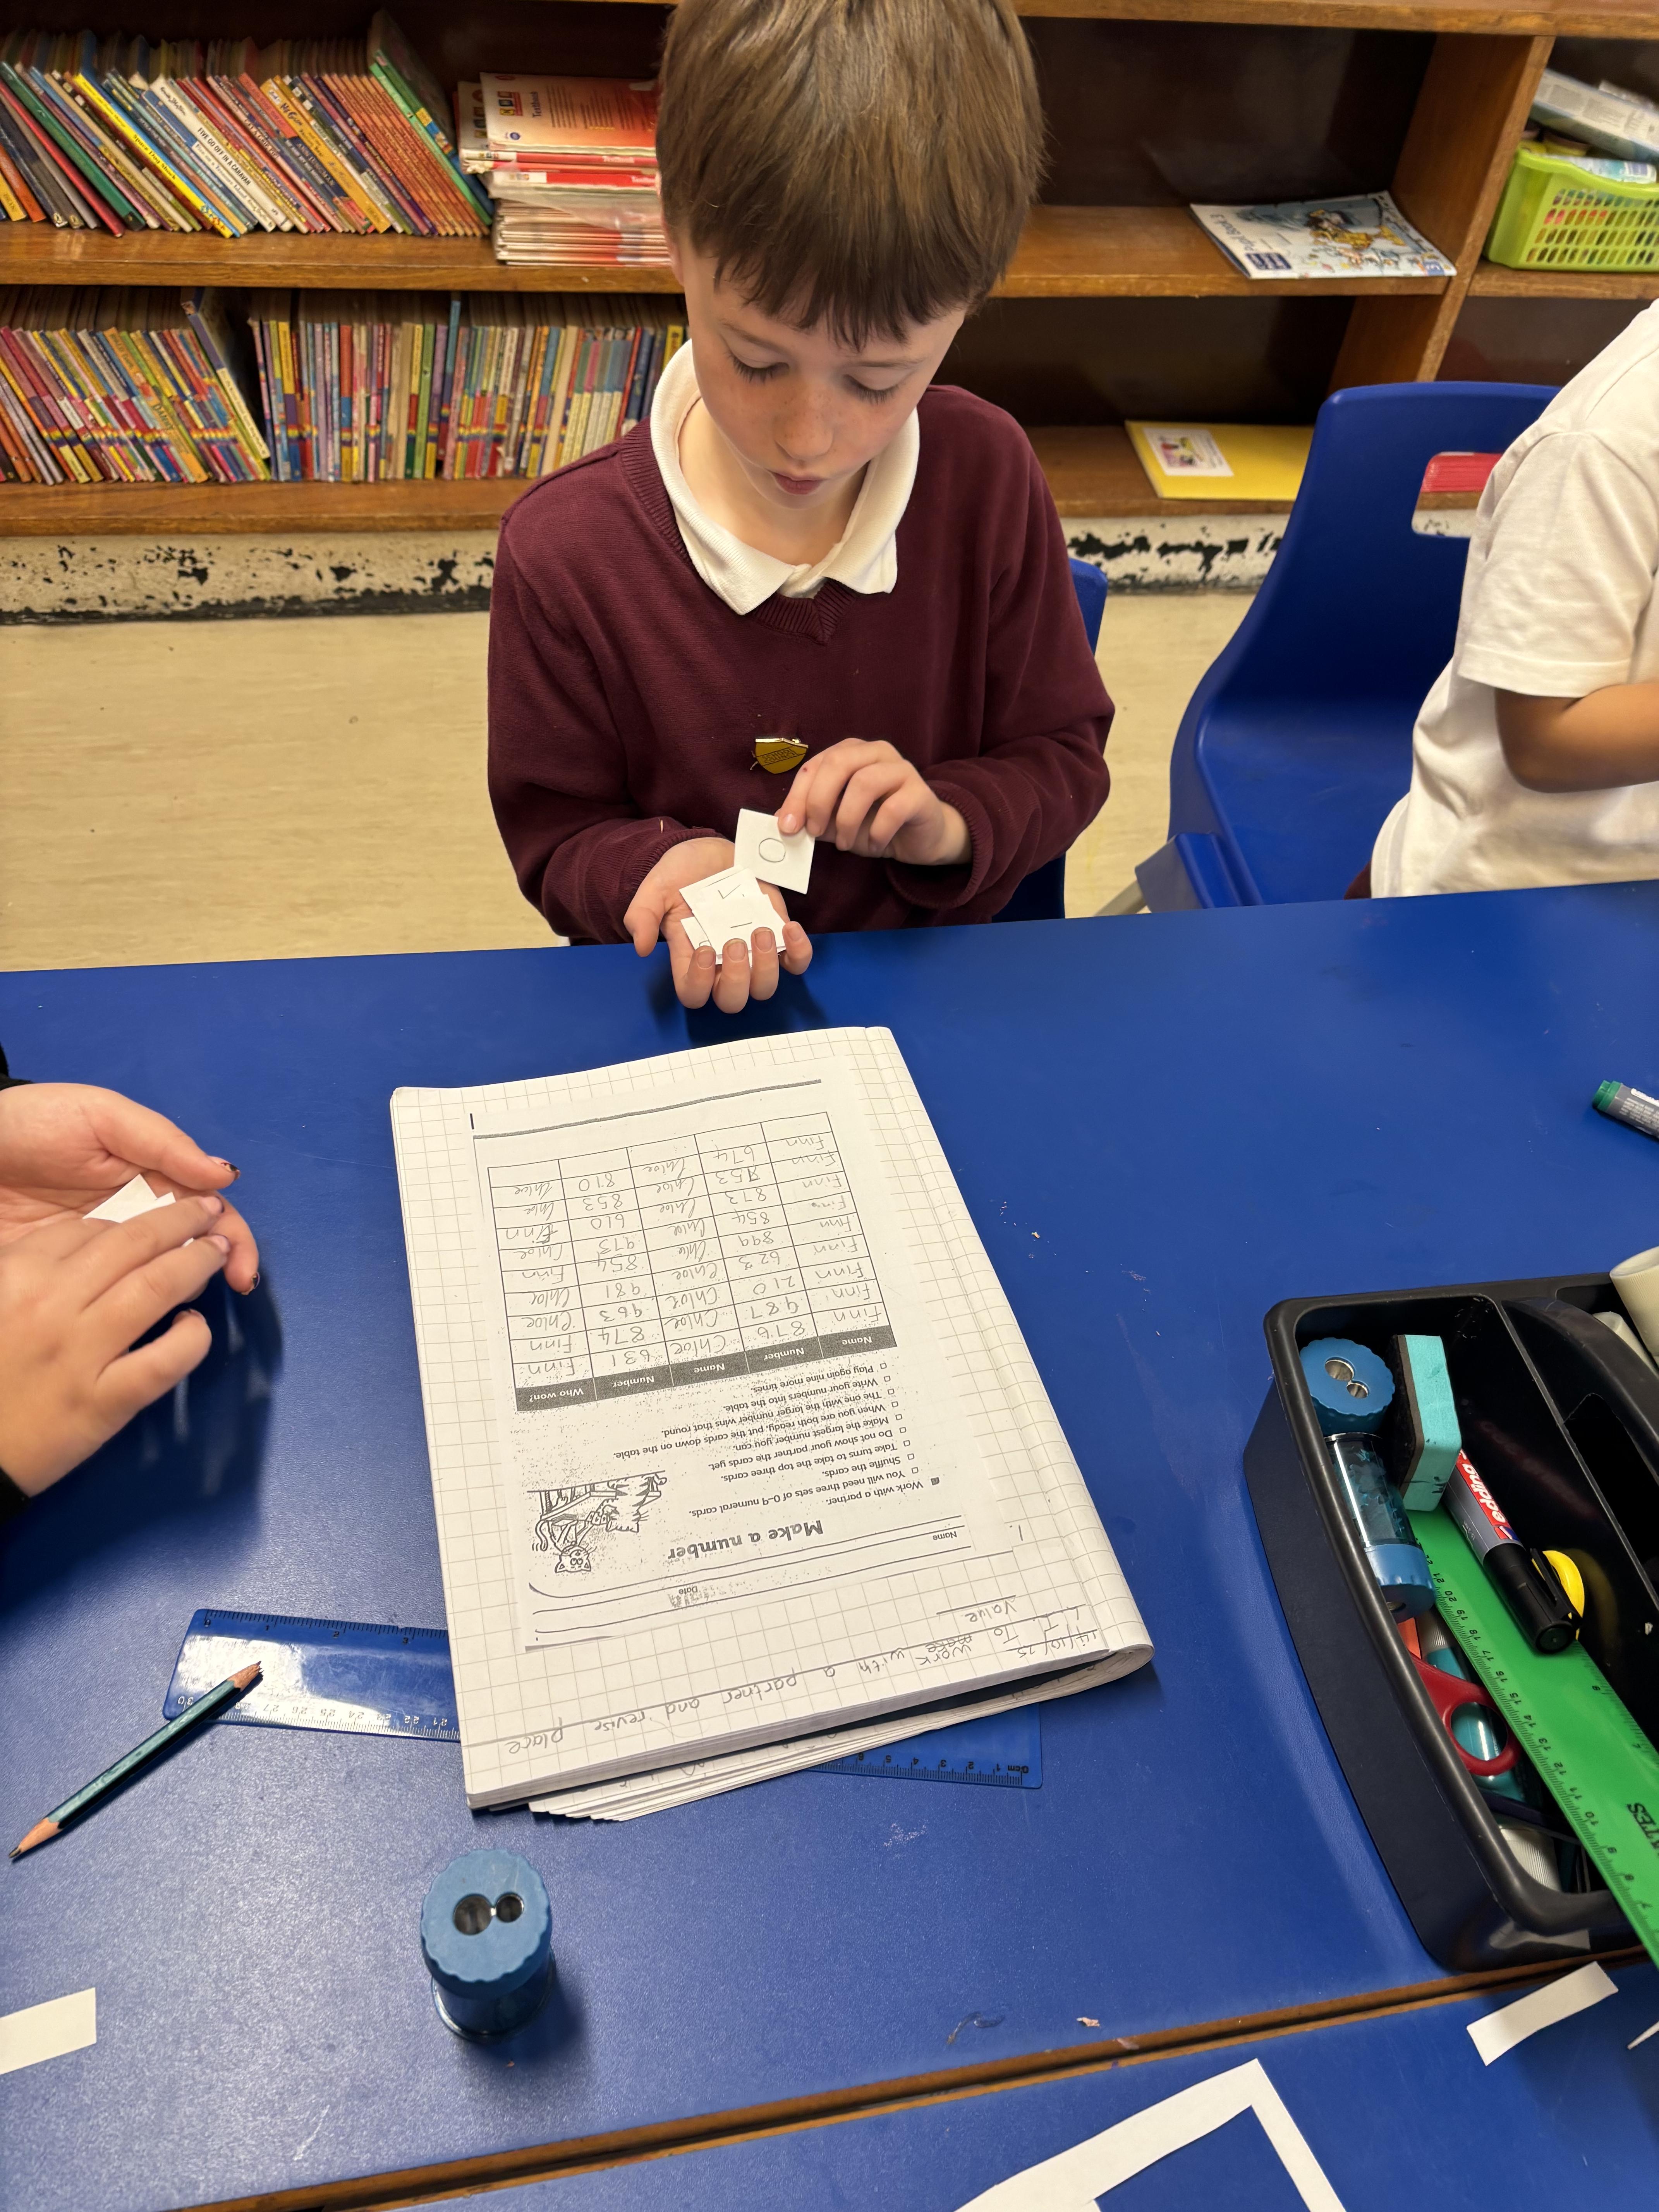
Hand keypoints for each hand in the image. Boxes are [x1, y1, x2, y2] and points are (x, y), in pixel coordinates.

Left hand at [0, 1083, 256, 1291]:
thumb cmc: (36, 1122)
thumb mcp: (102, 1117)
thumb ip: (161, 1142)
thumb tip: (225, 1175)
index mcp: (151, 1179)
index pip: (207, 1211)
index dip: (233, 1238)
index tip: (241, 1267)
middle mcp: (136, 1219)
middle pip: (192, 1249)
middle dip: (220, 1268)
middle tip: (230, 1287)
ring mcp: (102, 1251)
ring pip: (157, 1280)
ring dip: (182, 1292)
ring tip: (186, 1303)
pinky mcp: (66, 1276)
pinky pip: (105, 1299)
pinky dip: (131, 1314)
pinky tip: (141, 1322)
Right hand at [0, 1196, 236, 1493]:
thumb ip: (37, 1269)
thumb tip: (102, 1245)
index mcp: (18, 1274)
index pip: (91, 1229)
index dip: (133, 1221)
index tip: (155, 1224)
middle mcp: (50, 1305)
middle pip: (134, 1244)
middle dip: (180, 1220)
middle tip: (208, 1214)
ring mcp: (80, 1353)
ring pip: (157, 1287)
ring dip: (198, 1262)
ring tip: (219, 1252)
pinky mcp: (103, 1401)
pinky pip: (165, 1359)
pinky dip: (192, 1338)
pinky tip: (194, 1327)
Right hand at [624, 836, 812, 1012]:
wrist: (710, 851)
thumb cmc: (681, 874)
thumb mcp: (655, 888)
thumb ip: (643, 915)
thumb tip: (642, 947)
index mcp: (690, 959)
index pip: (693, 995)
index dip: (698, 983)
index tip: (703, 948)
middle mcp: (722, 965)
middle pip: (732, 1000)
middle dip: (737, 979)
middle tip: (735, 942)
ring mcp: (753, 954)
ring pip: (765, 988)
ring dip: (767, 966)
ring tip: (762, 931)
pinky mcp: (779, 938)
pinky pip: (796, 963)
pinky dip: (800, 953)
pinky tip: (790, 927)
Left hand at [776, 739, 969, 864]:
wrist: (920, 837)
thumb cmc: (875, 823)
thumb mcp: (837, 823)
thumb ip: (813, 818)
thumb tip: (783, 821)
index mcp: (851, 753)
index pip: (815, 765)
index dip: (797, 796)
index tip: (788, 826)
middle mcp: (876, 752)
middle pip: (838, 763)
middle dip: (819, 800)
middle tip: (815, 832)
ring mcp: (901, 769)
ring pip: (864, 783)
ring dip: (848, 820)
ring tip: (846, 844)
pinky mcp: (921, 793)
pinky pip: (893, 809)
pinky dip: (877, 832)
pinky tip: (875, 846)